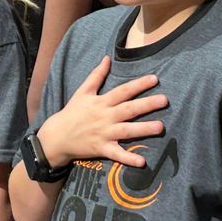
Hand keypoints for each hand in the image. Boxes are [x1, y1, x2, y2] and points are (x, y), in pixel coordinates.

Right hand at [37, 56, 166, 167]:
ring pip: (126, 131)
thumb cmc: (72, 112)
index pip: (123, 91)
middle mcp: (105, 117)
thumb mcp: (83, 91)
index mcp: (102, 102)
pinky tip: (142, 162)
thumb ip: (96, 75)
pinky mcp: (102, 149)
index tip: (155, 79)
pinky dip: (128, 158)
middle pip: (128, 109)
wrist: (57, 136)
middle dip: (147, 104)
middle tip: (165, 100)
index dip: (139, 85)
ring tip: (160, 127)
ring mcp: (104, 133)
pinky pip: (117, 154)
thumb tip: (107, 58)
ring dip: (143, 129)